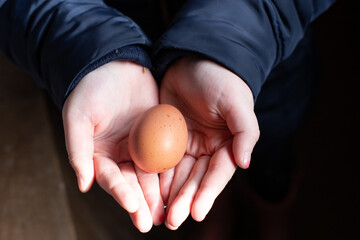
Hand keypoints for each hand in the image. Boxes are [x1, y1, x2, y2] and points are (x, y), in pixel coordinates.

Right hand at [62, 60, 163, 231]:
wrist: (114, 63)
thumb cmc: (90, 89)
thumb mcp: (78, 118)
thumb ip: (78, 151)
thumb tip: (83, 185)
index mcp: (102, 156)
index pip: (113, 179)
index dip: (122, 195)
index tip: (134, 208)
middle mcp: (123, 155)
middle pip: (134, 183)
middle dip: (144, 202)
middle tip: (153, 220)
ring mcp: (142, 146)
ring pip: (153, 173)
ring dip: (161, 192)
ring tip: (171, 210)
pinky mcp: (159, 134)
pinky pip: (168, 153)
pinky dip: (174, 169)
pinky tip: (183, 182)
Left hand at [159, 56, 259, 229]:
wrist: (194, 58)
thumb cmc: (220, 79)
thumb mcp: (236, 102)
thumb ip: (245, 132)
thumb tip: (246, 163)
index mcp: (226, 145)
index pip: (217, 174)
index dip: (207, 194)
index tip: (196, 213)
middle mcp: (207, 149)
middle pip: (195, 180)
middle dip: (185, 201)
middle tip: (172, 220)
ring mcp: (186, 144)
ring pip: (177, 175)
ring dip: (169, 195)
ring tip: (160, 214)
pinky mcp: (166, 136)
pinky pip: (161, 159)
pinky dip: (156, 176)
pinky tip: (148, 191)